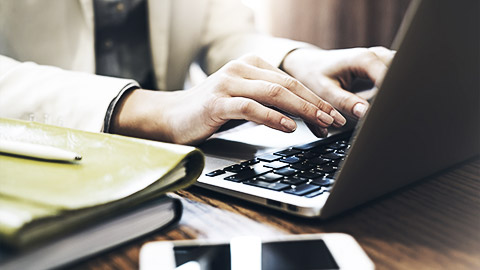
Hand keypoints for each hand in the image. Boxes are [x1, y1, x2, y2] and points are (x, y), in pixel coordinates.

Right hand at [111, 55, 345, 144]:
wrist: (171, 117)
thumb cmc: (211, 112)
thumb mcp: (245, 102)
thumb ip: (270, 103)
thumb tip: (304, 117)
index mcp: (250, 65)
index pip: (290, 81)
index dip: (314, 99)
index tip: (332, 116)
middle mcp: (240, 69)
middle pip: (287, 85)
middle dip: (315, 105)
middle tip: (334, 122)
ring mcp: (227, 84)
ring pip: (274, 93)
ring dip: (302, 110)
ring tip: (320, 124)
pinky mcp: (217, 103)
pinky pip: (251, 108)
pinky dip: (273, 118)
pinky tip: (289, 128)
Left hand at [281, 47, 394, 118]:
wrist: (310, 64)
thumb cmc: (314, 75)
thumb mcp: (326, 91)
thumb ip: (346, 102)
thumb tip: (366, 113)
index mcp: (363, 59)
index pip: (390, 78)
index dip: (392, 97)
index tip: (390, 114)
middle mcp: (376, 54)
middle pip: (402, 73)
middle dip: (399, 94)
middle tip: (392, 115)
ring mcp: (382, 58)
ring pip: (402, 74)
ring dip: (398, 91)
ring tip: (390, 111)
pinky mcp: (383, 65)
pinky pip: (396, 76)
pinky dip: (395, 89)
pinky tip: (387, 104)